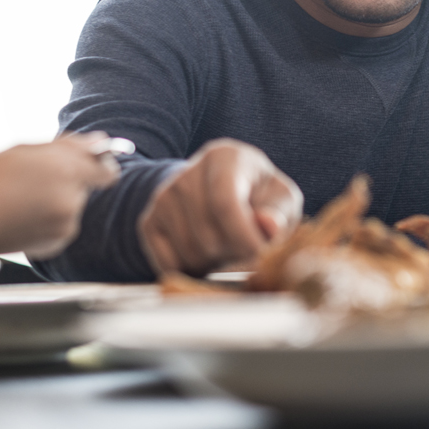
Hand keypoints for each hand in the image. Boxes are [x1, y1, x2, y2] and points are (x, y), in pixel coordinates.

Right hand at [0, 133, 119, 259]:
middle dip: (64, 181)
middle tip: (31, 181)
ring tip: (20, 199)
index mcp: (66, 168)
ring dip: (53, 201)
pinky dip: (46, 220)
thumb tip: (98, 141)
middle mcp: (72, 197)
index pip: (104, 168)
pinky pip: (60, 224)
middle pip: (82, 185)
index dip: (98, 164)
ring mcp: (66, 222)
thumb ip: (64, 145)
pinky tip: (21, 216)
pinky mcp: (58, 241)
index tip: (92, 164)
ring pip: (69, 204)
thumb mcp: (21, 151)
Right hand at [138, 139, 302, 276]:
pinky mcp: (149, 221)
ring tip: (229, 251)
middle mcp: (187, 173)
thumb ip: (280, 213)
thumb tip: (269, 226)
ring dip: (214, 266)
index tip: (260, 256)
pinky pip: (169, 264)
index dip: (244, 237)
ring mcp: (163, 197)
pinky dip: (192, 272)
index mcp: (224, 157)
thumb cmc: (258, 198)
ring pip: (189, 252)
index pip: (225, 202)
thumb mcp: (280, 199)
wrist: (219, 196)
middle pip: (207, 235)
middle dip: (233, 256)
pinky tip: (208, 258)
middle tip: (246, 253)